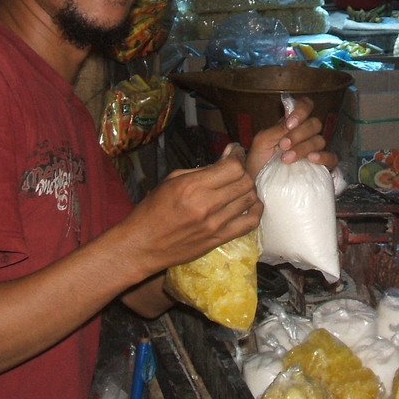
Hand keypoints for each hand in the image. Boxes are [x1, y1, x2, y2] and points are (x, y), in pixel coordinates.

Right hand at [125, 145, 262, 272]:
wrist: (143, 245)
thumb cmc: (152, 210)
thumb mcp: (171, 181)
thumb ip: (201, 170)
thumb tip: (227, 157)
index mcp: (192, 186)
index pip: (232, 167)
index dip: (237, 157)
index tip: (234, 153)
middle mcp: (206, 204)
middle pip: (245, 182)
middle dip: (244, 171)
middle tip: (236, 169)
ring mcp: (215, 224)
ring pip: (249, 200)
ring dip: (248, 189)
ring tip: (240, 186)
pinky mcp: (219, 239)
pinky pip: (250, 223)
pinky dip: (255, 210)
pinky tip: (250, 205)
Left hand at [245, 96, 338, 177]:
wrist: (258, 187)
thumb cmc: (258, 162)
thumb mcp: (261, 143)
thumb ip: (275, 130)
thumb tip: (291, 123)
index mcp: (291, 124)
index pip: (306, 106)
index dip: (301, 111)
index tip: (289, 124)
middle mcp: (305, 135)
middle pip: (314, 123)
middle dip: (299, 133)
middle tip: (283, 145)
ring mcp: (314, 150)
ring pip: (320, 140)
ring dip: (303, 148)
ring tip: (286, 159)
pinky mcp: (320, 167)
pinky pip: (331, 158)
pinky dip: (323, 157)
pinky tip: (311, 160)